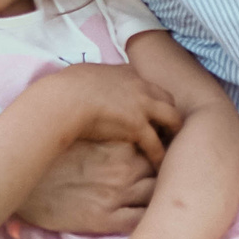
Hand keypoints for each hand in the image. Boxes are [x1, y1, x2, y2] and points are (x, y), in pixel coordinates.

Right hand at [11, 135, 158, 235]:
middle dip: (172, 177)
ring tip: (168, 204)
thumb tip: (138, 132)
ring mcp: (116, 195)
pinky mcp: (106, 220)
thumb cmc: (52, 153)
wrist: (22, 178)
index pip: (159, 147)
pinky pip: (139, 223)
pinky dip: (150, 223)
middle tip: (177, 183)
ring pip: (156, 198)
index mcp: (120, 145)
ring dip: (164, 200)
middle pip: (163, 172)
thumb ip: (116, 135)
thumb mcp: (88, 135)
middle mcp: (124, 169)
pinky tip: (153, 223)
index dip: (167, 153)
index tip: (171, 158)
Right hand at [38, 63, 183, 163]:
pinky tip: (159, 165)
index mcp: (126, 73)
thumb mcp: (83, 73)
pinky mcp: (138, 126)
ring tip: (171, 144)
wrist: (65, 99)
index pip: (146, 83)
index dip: (149, 97)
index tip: (146, 108)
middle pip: (166, 98)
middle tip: (165, 127)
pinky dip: (159, 155)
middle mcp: (139, 86)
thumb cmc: (65, 88)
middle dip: (168, 111)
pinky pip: (156, 144)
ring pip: (171, 117)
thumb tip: (87, 83)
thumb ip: (94, 79)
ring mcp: (142, 106)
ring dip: (172, 130)